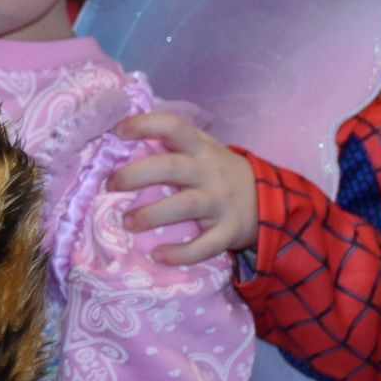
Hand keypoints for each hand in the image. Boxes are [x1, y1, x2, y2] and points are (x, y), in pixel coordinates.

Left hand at [109, 113, 257, 264]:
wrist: (269, 201)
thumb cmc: (218, 172)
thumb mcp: (203, 150)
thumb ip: (172, 143)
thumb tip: (120, 136)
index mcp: (200, 148)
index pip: (173, 127)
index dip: (145, 124)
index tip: (118, 130)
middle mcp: (209, 172)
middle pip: (170, 167)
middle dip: (136, 174)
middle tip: (111, 185)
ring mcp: (220, 202)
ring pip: (184, 206)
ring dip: (151, 215)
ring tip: (127, 223)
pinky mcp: (228, 232)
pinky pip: (205, 245)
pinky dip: (181, 253)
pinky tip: (158, 255)